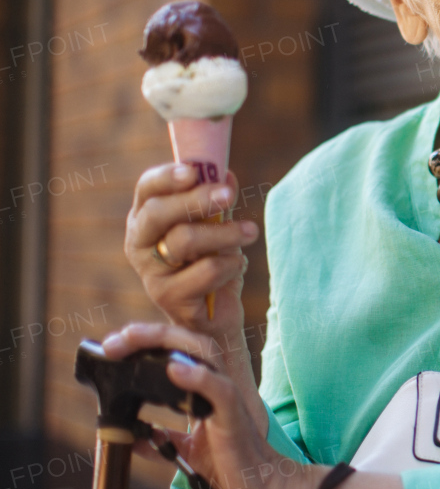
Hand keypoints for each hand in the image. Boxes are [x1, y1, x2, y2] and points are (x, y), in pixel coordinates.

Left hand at [104, 323, 307, 488]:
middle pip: (187, 342)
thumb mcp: (184, 448)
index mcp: (202, 387)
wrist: (253, 483)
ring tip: (135, 339)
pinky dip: (197, 377)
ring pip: (203, 352)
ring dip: (167, 341)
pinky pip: (219, 388)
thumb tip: (130, 439)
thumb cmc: (227, 459)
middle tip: (114, 342)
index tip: (112, 348)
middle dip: (149, 335)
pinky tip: (173, 369)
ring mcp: (225, 394)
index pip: (176, 352)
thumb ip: (160, 439)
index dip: (146, 343)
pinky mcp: (233, 414)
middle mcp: (215, 383)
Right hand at [124, 163, 258, 343]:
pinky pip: (206, 271)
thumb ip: (217, 201)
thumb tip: (225, 172)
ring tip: (251, 232)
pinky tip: (237, 264)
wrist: (215, 317)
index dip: (167, 177)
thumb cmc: (210, 263)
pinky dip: (231, 263)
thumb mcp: (215, 226)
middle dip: (197, 200)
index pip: (146, 189)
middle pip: (158, 213)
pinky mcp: (170, 298)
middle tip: (229, 195)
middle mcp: (140, 245)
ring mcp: (151, 274)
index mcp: (145, 219)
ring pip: (184, 240)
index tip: (194, 171)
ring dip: (226, 232)